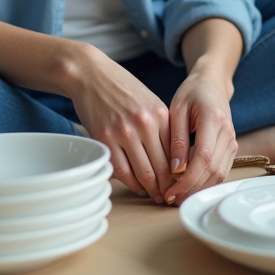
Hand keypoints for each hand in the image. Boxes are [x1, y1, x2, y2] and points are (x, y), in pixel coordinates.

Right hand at [66, 46, 176, 203]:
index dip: (181, 175)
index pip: (176, 154)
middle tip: (171, 199)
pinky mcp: (104, 139)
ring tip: (156, 196)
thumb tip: (174, 158)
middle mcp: (144, 125)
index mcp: (160, 115)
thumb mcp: (150, 102)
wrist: (91, 75)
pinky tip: (138, 187)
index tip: (183, 185)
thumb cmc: (122, 89)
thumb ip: (162, 127)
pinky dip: (131, 183)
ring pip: (143, 173)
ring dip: (151, 189)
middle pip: (162, 167)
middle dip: (168, 187)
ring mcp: (123, 133)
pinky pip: (121, 171)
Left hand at [163, 69, 237, 203]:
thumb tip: (175, 169)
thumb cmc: (192, 93)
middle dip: (191, 188)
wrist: (212, 84)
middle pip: (213, 170)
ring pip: (220, 174)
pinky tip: (190, 188)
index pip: (203, 156)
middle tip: (170, 199)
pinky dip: (206, 183)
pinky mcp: (232, 148)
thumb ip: (177, 139)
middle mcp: (228, 132)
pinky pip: (222, 171)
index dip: (188, 178)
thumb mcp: (177, 110)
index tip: (171, 190)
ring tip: (178, 197)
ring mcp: (232, 141)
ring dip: (199, 189)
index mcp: (213, 119)